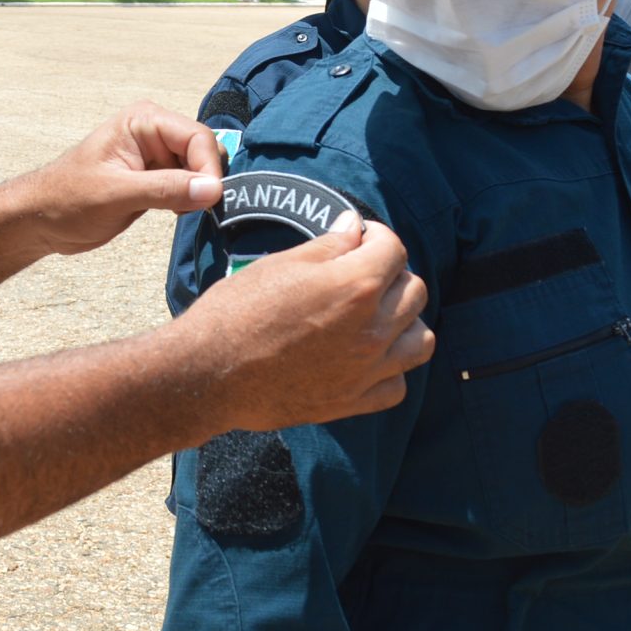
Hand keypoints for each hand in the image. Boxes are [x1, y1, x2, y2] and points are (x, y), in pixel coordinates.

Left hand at [22, 101, 222, 255]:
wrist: (42, 219)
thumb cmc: (68, 199)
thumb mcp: (117, 194)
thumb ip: (165, 189)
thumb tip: (214, 189)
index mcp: (143, 121)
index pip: (198, 137)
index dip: (209, 168)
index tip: (211, 200)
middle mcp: (154, 133)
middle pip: (205, 151)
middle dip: (208, 179)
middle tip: (194, 208)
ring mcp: (157, 156)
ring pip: (202, 170)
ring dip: (201, 192)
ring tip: (179, 211)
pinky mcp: (157, 179)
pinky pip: (191, 185)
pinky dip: (192, 200)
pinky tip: (176, 213)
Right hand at [179, 213, 432, 428]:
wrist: (209, 372)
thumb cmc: (237, 312)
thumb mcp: (281, 265)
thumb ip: (328, 246)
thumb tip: (354, 228)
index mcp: (355, 286)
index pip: (394, 249)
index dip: (377, 236)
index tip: (360, 238)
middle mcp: (372, 329)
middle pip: (415, 291)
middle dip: (392, 275)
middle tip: (362, 274)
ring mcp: (367, 370)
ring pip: (421, 341)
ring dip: (404, 322)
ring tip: (375, 317)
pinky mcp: (353, 401)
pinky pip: (398, 385)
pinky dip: (390, 370)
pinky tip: (366, 358)